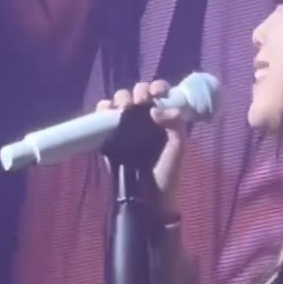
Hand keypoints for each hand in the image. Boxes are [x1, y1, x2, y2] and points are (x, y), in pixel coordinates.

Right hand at [96, 80, 187, 214]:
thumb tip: (155, 109)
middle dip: (140, 91)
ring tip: (125, 107)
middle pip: (139, 93)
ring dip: (122, 97)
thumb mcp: (179, 148)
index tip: (158, 93)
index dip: (158, 87)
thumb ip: (175, 125)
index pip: (161, 94)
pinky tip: (108, 110)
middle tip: (141, 101)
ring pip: (120, 100)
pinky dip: (103, 107)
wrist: (148, 196)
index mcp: (164, 119)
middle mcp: (145, 119)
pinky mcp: (110, 134)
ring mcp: (127, 126)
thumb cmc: (167, 173)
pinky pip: (103, 114)